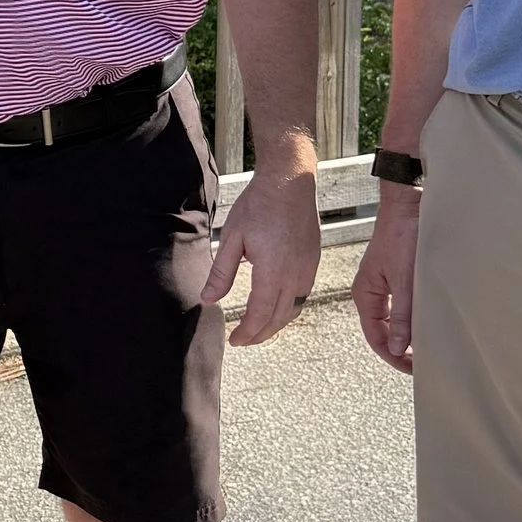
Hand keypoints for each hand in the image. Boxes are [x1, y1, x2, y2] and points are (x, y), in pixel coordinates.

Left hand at [205, 162, 321, 347]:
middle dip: (259, 334)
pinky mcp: (312, 262)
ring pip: (293, 310)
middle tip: (242, 340)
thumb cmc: (259, 205)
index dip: (246, 332)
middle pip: (278, 318)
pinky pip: (302, 296)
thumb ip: (221, 272)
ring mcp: (307, 269)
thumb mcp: (232, 237)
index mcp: (273, 271)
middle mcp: (295, 275)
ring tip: (257, 330)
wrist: (289, 181)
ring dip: (275, 325)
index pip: (260, 314)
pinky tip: (275, 308)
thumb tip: (208, 299)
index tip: (233, 340)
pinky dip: (288, 310)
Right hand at [350, 186, 420, 371]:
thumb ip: (402, 316)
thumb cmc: (402, 235)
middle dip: (399, 350)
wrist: (408, 206)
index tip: (411, 368)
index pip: (375, 337)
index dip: (392, 356)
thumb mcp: (404, 281)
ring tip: (424, 347)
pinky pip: (399, 308)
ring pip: (391, 321)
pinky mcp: (394, 278)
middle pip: (382, 332)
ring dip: (406, 335)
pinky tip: (424, 324)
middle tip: (421, 364)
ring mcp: (382, 286)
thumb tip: (399, 347)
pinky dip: (410, 320)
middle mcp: (370, 293)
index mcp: (365, 294)